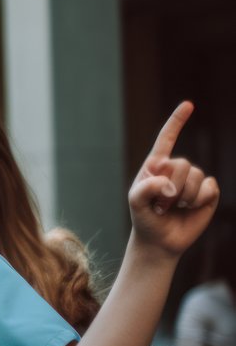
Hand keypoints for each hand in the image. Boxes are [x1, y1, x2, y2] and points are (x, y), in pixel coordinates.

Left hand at [128, 102, 218, 257]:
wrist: (160, 240)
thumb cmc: (144, 218)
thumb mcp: (135, 202)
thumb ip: (146, 188)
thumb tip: (169, 183)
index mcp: (156, 166)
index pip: (166, 138)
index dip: (177, 121)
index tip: (188, 105)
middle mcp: (176, 169)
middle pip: (182, 164)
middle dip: (171, 187)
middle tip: (161, 204)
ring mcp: (193, 179)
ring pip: (196, 176)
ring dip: (184, 196)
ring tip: (173, 207)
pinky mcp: (208, 192)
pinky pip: (209, 188)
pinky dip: (199, 200)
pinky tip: (190, 208)